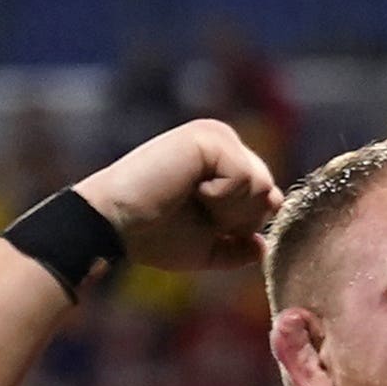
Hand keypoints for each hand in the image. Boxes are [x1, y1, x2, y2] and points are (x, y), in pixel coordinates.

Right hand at [76, 120, 280, 272]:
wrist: (117, 226)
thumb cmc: (154, 236)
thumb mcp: (207, 249)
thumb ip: (238, 248)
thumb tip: (264, 245)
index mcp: (225, 163)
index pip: (267, 198)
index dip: (242, 224)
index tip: (204, 223)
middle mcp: (224, 142)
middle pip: (269, 193)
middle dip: (238, 218)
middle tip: (194, 210)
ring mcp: (217, 136)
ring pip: (262, 186)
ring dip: (228, 209)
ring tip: (190, 198)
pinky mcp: (208, 136)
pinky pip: (245, 177)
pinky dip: (221, 196)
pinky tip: (190, 188)